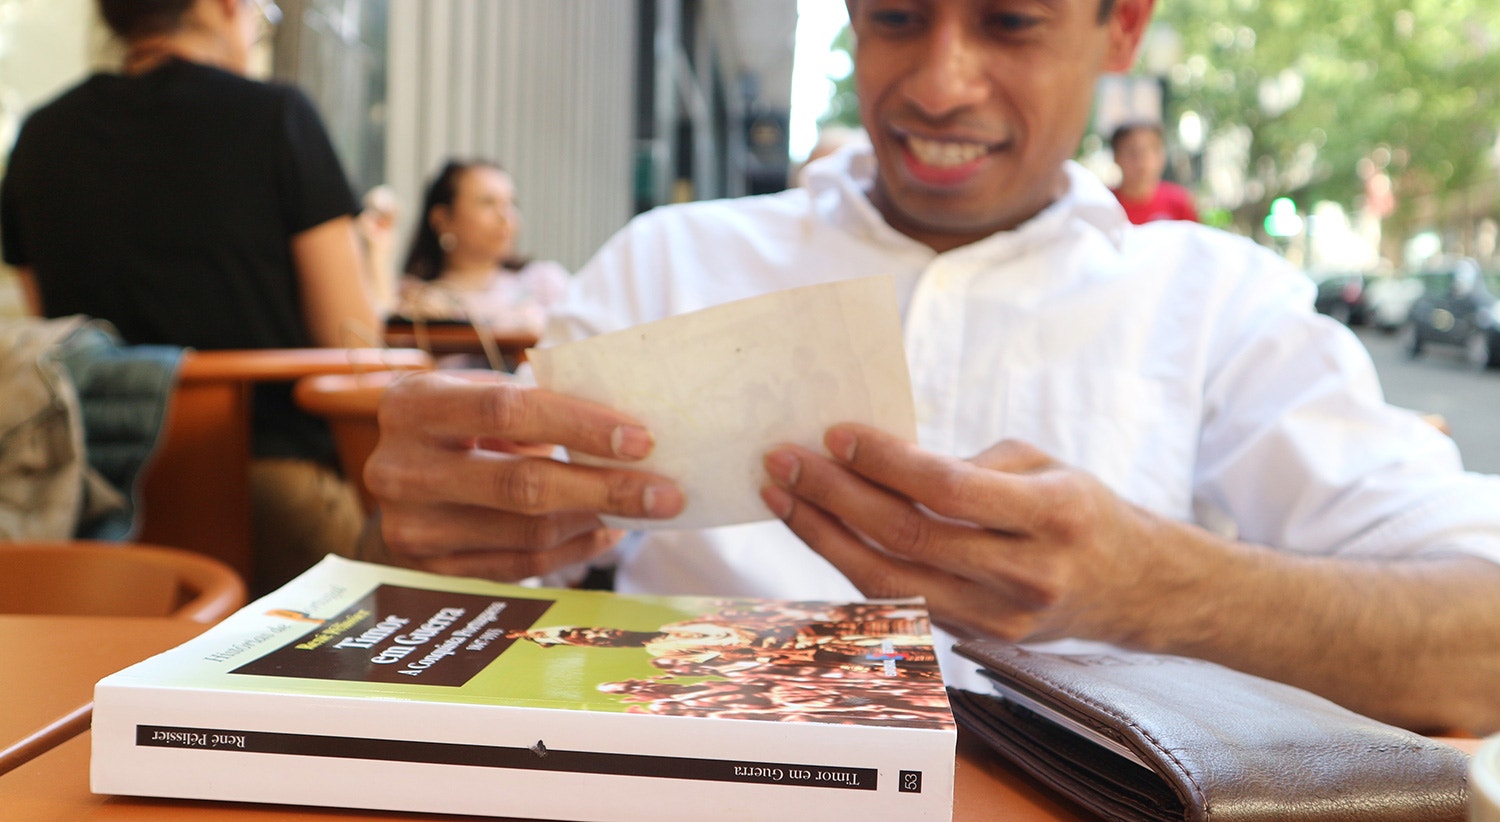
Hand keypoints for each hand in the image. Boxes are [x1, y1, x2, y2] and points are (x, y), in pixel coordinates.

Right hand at [365, 370, 684, 580]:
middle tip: (666, 493)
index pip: (507, 411)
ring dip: (596, 520)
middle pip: (521, 484)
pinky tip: (607, 530)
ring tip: (641, 507)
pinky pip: (519, 566)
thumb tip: (627, 434)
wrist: (397, 477)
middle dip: (606, 488)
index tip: (642, 440)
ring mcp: (411, 528)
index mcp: (413, 404)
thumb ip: (536, 404)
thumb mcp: (477, 394)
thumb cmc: (457, 422)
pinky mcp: (430, 572)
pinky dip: (574, 548)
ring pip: (527, 533)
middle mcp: (401, 468)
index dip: (580, 426)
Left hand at [760, 423, 1170, 643]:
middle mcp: (1027, 574)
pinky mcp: (977, 638)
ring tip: (783, 497)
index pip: (950, 490)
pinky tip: (819, 532)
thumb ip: (967, 466)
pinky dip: (852, 565)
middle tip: (784, 461)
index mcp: (1054, 515)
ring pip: (891, 582)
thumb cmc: (1080, 509)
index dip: (886, 462)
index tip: (835, 434)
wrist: (1134, 587)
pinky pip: (899, 601)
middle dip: (834, 496)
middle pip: (909, 538)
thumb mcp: (1041, 465)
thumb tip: (877, 461)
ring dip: (825, 537)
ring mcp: (1000, 616)